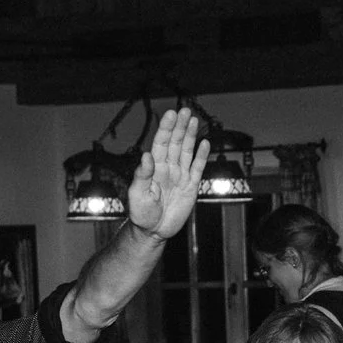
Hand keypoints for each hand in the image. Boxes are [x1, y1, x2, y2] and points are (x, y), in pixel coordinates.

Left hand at [127, 107, 208, 239]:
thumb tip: (146, 155)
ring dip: (190, 136)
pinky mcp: (190, 187)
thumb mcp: (137, 194)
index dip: (167, 129)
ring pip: (187, 152)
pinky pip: (197, 168)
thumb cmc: (141, 214)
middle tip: (185, 111)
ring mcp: (180, 176)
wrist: (153, 231)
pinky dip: (201, 156)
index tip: (171, 114)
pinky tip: (205, 143)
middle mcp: (168, 168)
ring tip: (194, 120)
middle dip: (180, 126)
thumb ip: (142, 175)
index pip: (162, 143)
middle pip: (176, 143)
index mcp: (154, 168)